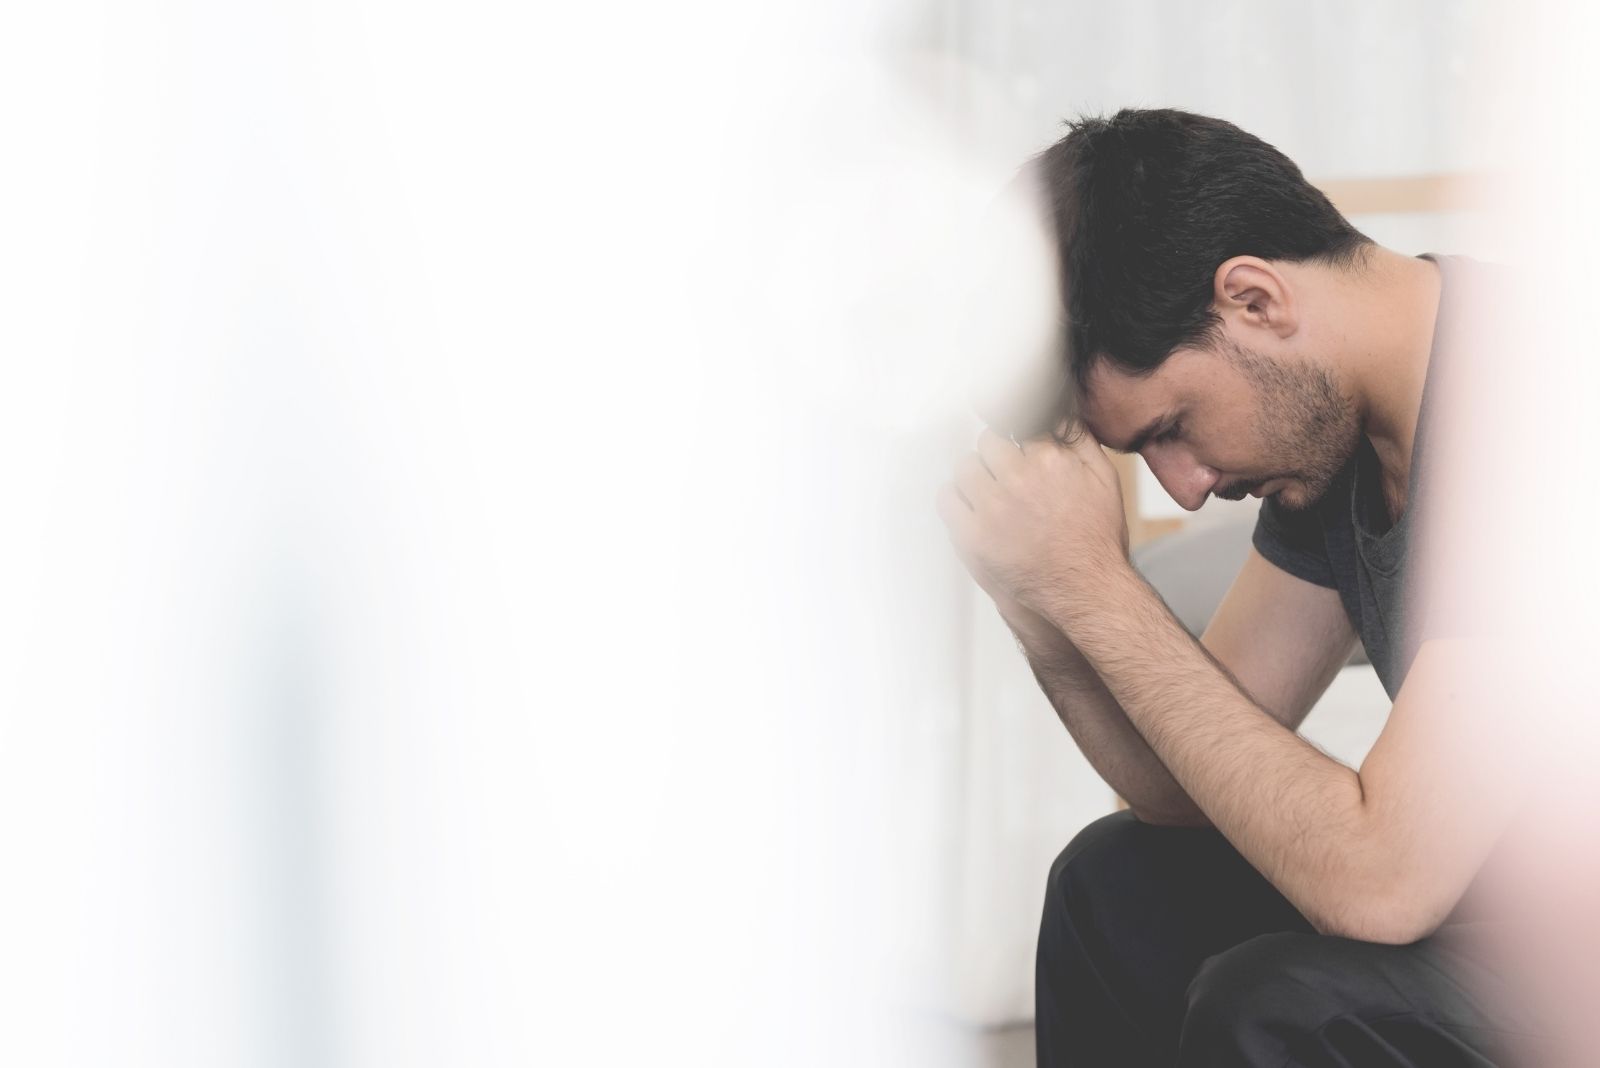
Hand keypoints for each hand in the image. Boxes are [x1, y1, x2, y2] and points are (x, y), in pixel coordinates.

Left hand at [935, 422, 1129, 628]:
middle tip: (1004, 468)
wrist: (1085, 589)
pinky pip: (947, 499)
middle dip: (996, 452)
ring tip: (989, 488)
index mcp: (1049, 461)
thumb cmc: (1096, 537)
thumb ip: (1079, 439)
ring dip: (975, 473)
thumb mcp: (1103, 478)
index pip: (1017, 424)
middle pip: (987, 442)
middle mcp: (1018, 481)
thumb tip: (1058, 409)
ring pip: (964, 467)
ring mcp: (992, 510)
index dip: (1017, 435)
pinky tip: (971, 504)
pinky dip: (955, 496)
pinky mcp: (974, 537)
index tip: (1017, 444)